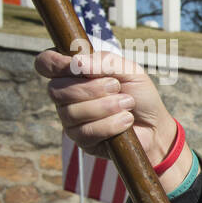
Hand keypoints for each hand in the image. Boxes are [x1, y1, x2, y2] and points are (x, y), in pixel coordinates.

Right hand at [35, 45, 175, 160]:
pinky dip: (110, 124)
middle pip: (55, 90)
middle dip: (91, 88)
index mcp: (73, 74)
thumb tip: (77, 63)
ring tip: (127, 104)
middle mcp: (66, 96)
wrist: (156, 125)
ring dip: (105, 106)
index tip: (78, 67)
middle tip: (117, 87)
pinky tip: (126, 121)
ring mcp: (71, 120)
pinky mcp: (82, 140)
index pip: (46, 64)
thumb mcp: (129, 70)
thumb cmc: (140, 94)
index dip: (55, 64)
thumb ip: (105, 62)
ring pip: (71, 112)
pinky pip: (85, 132)